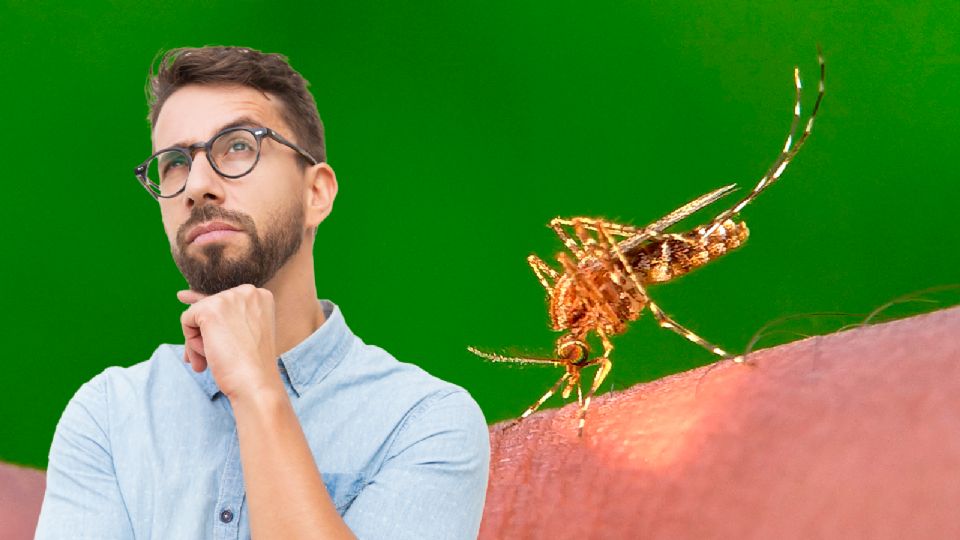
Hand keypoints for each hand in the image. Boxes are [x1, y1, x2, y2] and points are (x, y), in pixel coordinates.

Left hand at [178, 284, 279, 400]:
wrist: (255, 382)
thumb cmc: (250, 364)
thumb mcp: (243, 332)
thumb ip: (222, 314)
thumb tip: (182, 294)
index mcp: (260, 295)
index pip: (225, 303)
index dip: (218, 326)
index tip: (224, 341)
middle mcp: (247, 291)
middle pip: (210, 308)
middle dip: (207, 335)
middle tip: (213, 358)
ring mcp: (228, 298)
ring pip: (197, 315)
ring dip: (199, 341)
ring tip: (209, 360)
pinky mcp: (210, 309)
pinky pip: (186, 320)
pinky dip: (191, 342)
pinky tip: (208, 354)